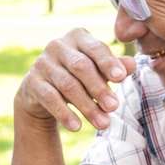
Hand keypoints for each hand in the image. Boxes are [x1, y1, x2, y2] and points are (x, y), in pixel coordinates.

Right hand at [14, 28, 135, 132]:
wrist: (44, 93)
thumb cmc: (80, 77)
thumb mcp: (100, 72)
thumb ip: (116, 67)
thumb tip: (133, 64)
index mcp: (78, 37)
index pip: (95, 48)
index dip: (108, 63)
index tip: (121, 78)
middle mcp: (57, 45)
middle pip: (81, 67)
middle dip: (99, 88)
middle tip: (115, 107)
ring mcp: (42, 63)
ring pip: (67, 85)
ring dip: (87, 106)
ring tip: (103, 124)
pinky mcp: (31, 82)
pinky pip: (50, 98)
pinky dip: (64, 113)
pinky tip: (77, 127)